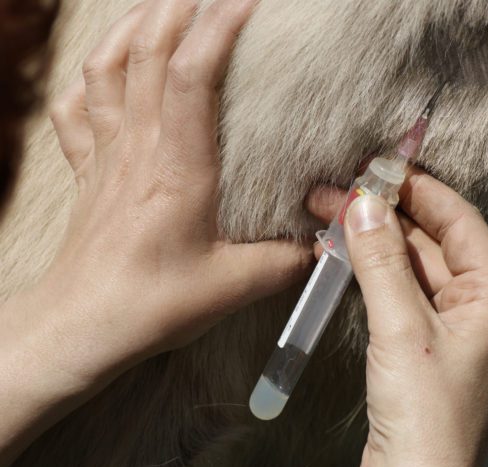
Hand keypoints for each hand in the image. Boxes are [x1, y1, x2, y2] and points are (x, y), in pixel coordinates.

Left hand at [4, 0, 311, 397]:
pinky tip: (108, 68)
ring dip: (133, 26)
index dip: (219, 27)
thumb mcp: (235, 286)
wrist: (81, 326)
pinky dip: (91, 76)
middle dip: (179, 6)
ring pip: (107, 68)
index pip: (193, 75)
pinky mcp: (88, 172)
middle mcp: (138, 148)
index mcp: (178, 168)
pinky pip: (76, 107)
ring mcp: (106, 155)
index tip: (249, 1)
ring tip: (161, 5)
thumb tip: (325, 242)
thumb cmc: (151, 305)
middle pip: (147, 51)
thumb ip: (288, 259)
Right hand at [306, 168, 487, 466]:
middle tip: (340, 189)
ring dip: (374, 242)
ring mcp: (450, 329)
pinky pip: (398, 294)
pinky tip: (341, 252)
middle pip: (433, 242)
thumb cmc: (426, 419)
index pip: (461, 222)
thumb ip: (382, 262)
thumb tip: (363, 203)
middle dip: (386, 215)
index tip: (382, 165)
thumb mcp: (402, 330)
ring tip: (329, 212)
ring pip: (411, 267)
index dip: (422, 189)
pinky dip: (371, 272)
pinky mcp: (422, 347)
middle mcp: (479, 309)